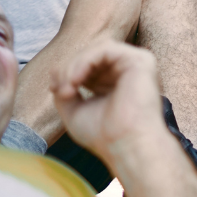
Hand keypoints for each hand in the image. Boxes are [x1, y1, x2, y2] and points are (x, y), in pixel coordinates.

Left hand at [51, 40, 168, 162]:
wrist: (125, 146)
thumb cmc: (105, 136)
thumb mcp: (75, 110)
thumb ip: (65, 89)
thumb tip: (56, 72)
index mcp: (116, 82)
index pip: (90, 65)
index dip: (69, 73)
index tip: (57, 91)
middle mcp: (128, 71)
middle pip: (92, 55)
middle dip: (69, 69)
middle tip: (59, 90)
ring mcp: (136, 64)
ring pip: (97, 50)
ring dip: (75, 65)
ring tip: (67, 87)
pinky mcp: (140, 61)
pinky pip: (106, 49)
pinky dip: (85, 61)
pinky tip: (76, 80)